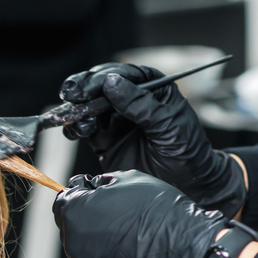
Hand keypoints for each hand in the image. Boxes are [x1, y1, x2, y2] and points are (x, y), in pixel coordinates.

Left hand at [53, 170, 228, 257]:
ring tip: (134, 240)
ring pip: (88, 253)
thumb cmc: (158, 212)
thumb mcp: (129, 180)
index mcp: (74, 214)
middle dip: (91, 221)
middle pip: (74, 229)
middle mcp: (72, 245)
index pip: (64, 202)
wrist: (186, 254)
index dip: (80, 197)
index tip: (96, 197)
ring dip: (103, 245)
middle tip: (122, 219)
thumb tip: (88, 187)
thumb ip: (100, 183)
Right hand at [58, 63, 246, 217]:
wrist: (186, 183)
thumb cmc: (186, 150)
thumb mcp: (168, 124)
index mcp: (150, 86)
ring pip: (87, 105)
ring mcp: (114, 118)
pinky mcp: (103, 137)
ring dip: (77, 110)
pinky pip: (83, 127)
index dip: (101, 78)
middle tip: (72, 96)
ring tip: (79, 122)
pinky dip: (74, 128)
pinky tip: (75, 131)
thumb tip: (112, 83)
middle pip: (98, 85)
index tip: (88, 88)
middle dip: (82, 90)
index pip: (122, 74)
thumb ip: (140, 104)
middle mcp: (129, 98)